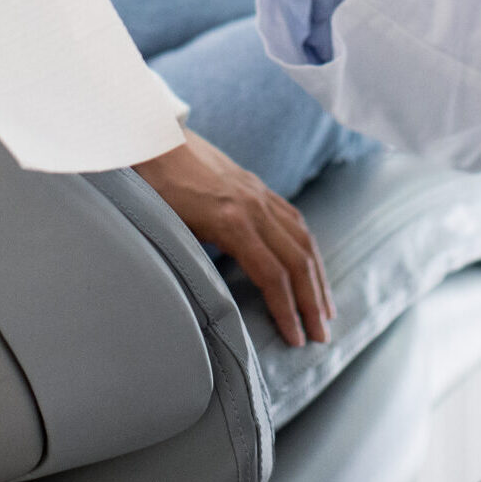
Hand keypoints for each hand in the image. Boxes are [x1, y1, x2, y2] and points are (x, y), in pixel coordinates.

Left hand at [136, 130, 334, 346]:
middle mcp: (254, 206)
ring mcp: (258, 193)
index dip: (288, 310)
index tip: (296, 340)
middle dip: (312, 300)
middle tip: (322, 335)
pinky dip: (307, 246)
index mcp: (232, 220)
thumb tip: (211, 300)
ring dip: (317, 275)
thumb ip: (196, 262)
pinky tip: (310, 264)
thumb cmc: (154, 190)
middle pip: (297, 258)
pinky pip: (293, 218)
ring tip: (326, 306)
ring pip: (302, 237)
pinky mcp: (257, 186)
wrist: (156, 141)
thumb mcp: (171, 232)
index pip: (273, 274)